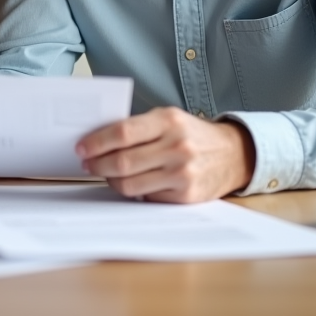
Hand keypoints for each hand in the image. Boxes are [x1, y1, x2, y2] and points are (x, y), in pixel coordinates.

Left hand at [76, 107, 255, 203]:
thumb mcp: (169, 119)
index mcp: (169, 121)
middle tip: (87, 164)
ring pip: (130, 184)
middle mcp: (177, 146)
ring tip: (106, 174)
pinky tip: (131, 183)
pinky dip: (134, 191)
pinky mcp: (185, 195)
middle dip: (98, 165)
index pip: (122, 133)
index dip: (96, 142)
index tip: (82, 148)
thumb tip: (98, 141)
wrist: (233, 154)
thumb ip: (138, 127)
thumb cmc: (192, 135)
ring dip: (111, 180)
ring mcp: (182, 173)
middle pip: (123, 162)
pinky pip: (146, 197)